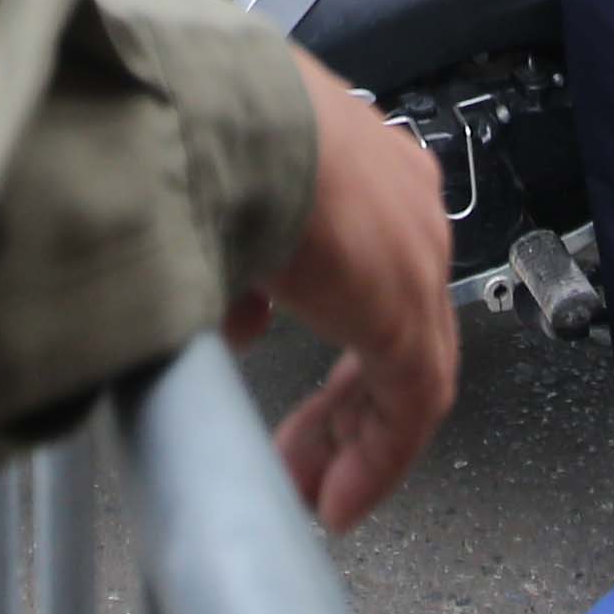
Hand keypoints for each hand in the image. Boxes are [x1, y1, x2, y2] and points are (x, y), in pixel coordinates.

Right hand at [243, 62, 457, 530]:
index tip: (290, 381)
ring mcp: (412, 256)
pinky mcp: (406, 314)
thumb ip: (229, 267)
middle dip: (342, 402)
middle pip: (390, 325)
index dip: (328, 331)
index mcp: (359, 162)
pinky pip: (411, 403)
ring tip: (317, 488)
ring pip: (403, 367)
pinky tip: (339, 499)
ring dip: (353, 432)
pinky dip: (375, 456)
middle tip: (305, 457)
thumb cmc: (201, 126)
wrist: (221, 114)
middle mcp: (401, 205)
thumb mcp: (212, 202)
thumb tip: (228, 316)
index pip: (365, 268)